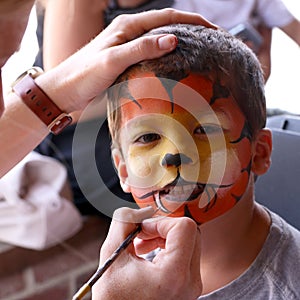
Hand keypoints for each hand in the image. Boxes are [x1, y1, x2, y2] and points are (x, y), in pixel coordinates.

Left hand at [35, 8, 216, 112]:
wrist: (65, 91)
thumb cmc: (83, 75)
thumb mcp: (112, 60)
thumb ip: (140, 48)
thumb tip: (172, 38)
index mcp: (127, 26)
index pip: (167, 17)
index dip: (192, 21)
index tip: (213, 29)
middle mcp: (129, 33)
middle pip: (166, 25)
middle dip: (190, 30)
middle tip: (211, 41)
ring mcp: (128, 47)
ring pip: (160, 40)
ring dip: (180, 43)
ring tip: (198, 52)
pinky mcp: (126, 60)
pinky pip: (152, 54)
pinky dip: (166, 56)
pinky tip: (174, 65)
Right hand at [92, 207, 201, 299]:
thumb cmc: (114, 298)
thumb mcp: (111, 255)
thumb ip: (123, 222)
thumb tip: (139, 210)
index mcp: (174, 275)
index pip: (184, 227)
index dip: (161, 221)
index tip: (142, 229)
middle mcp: (191, 281)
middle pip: (190, 232)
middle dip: (163, 227)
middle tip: (141, 234)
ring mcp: (193, 285)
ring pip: (189, 241)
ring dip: (164, 236)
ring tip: (141, 245)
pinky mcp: (189, 286)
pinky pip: (186, 254)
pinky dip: (168, 247)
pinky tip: (148, 253)